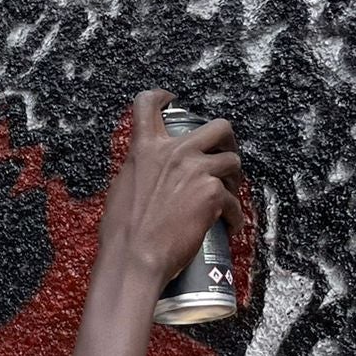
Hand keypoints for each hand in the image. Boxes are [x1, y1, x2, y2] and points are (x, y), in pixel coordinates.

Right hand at [98, 90, 244, 286]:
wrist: (135, 258)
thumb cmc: (122, 233)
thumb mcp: (121, 189)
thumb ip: (139, 171)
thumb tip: (148, 174)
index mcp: (145, 149)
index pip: (148, 105)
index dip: (160, 97)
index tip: (169, 98)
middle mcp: (174, 152)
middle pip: (218, 126)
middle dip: (227, 140)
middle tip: (224, 154)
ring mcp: (197, 171)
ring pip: (233, 162)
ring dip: (233, 181)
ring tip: (227, 198)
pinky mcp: (213, 194)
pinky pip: (234, 202)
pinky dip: (233, 217)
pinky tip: (227, 228)